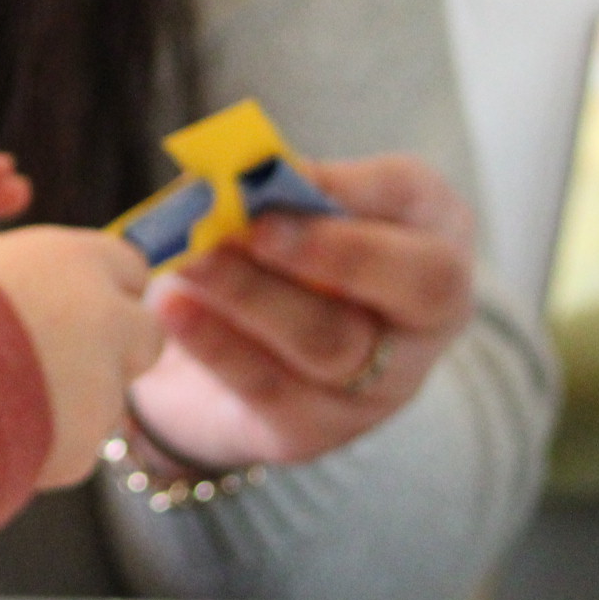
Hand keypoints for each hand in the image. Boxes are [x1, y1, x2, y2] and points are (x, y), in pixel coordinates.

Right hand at [0, 226, 162, 489]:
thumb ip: (27, 279)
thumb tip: (32, 292)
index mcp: (78, 258)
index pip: (130, 267)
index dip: (106, 292)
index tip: (84, 309)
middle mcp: (107, 316)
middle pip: (145, 337)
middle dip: (115, 354)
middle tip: (63, 366)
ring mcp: (104, 385)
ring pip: (108, 399)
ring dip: (76, 405)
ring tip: (8, 403)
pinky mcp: (87, 444)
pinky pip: (78, 447)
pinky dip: (51, 447)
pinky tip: (3, 435)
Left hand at [123, 154, 476, 473]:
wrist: (218, 353)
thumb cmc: (267, 255)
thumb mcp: (280, 210)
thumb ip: (272, 190)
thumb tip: (240, 174)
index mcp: (427, 231)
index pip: (415, 196)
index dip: (355, 184)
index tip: (288, 169)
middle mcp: (427, 314)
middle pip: (417, 284)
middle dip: (335, 250)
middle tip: (257, 227)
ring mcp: (382, 383)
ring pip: (333, 341)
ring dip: (254, 294)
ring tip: (192, 259)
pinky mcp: (316, 430)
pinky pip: (271, 387)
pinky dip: (215, 342)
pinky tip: (171, 305)